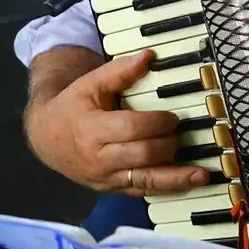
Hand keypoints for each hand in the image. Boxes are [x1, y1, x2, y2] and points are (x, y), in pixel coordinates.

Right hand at [25, 50, 208, 194]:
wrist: (46, 139)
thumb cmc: (71, 109)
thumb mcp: (90, 85)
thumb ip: (119, 71)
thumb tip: (148, 56)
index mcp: (91, 130)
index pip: (130, 129)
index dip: (156, 122)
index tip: (171, 117)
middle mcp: (99, 159)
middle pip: (142, 155)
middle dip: (166, 144)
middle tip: (178, 132)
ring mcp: (106, 178)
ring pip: (145, 181)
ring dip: (176, 177)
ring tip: (201, 174)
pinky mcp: (113, 189)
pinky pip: (143, 191)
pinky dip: (166, 187)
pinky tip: (186, 182)